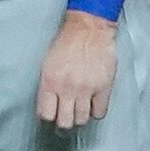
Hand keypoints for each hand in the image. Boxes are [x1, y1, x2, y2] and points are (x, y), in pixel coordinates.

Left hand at [34, 12, 117, 128]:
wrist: (89, 28)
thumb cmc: (67, 42)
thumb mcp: (48, 63)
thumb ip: (48, 85)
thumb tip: (49, 105)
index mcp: (50, 82)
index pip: (46, 114)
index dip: (49, 116)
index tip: (53, 114)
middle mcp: (67, 89)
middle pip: (64, 122)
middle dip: (65, 121)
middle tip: (67, 115)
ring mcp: (86, 90)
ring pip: (82, 120)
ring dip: (80, 116)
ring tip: (81, 108)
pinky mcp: (103, 88)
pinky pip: (100, 113)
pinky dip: (96, 111)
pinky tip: (94, 104)